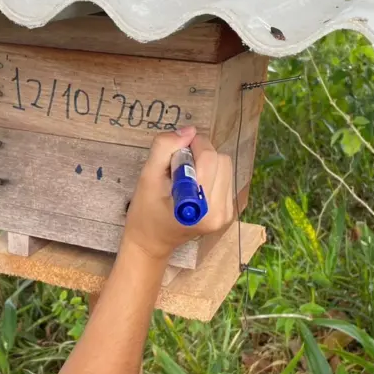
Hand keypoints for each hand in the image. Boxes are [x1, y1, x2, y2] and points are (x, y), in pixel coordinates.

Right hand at [123, 126, 235, 261]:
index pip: (209, 158)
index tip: (175, 152)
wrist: (151, 242)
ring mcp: (226, 214)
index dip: (192, 145)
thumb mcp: (147, 177)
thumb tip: (188, 131)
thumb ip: (164, 148)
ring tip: (185, 178)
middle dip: (200, 154)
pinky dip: (210, 175)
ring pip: (226, 167)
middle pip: (221, 160)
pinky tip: (193, 186)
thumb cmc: (145, 213)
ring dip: (206, 163)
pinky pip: (225, 178)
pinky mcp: (228, 213)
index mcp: (200, 207)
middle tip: (178, 166)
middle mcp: (219, 212)